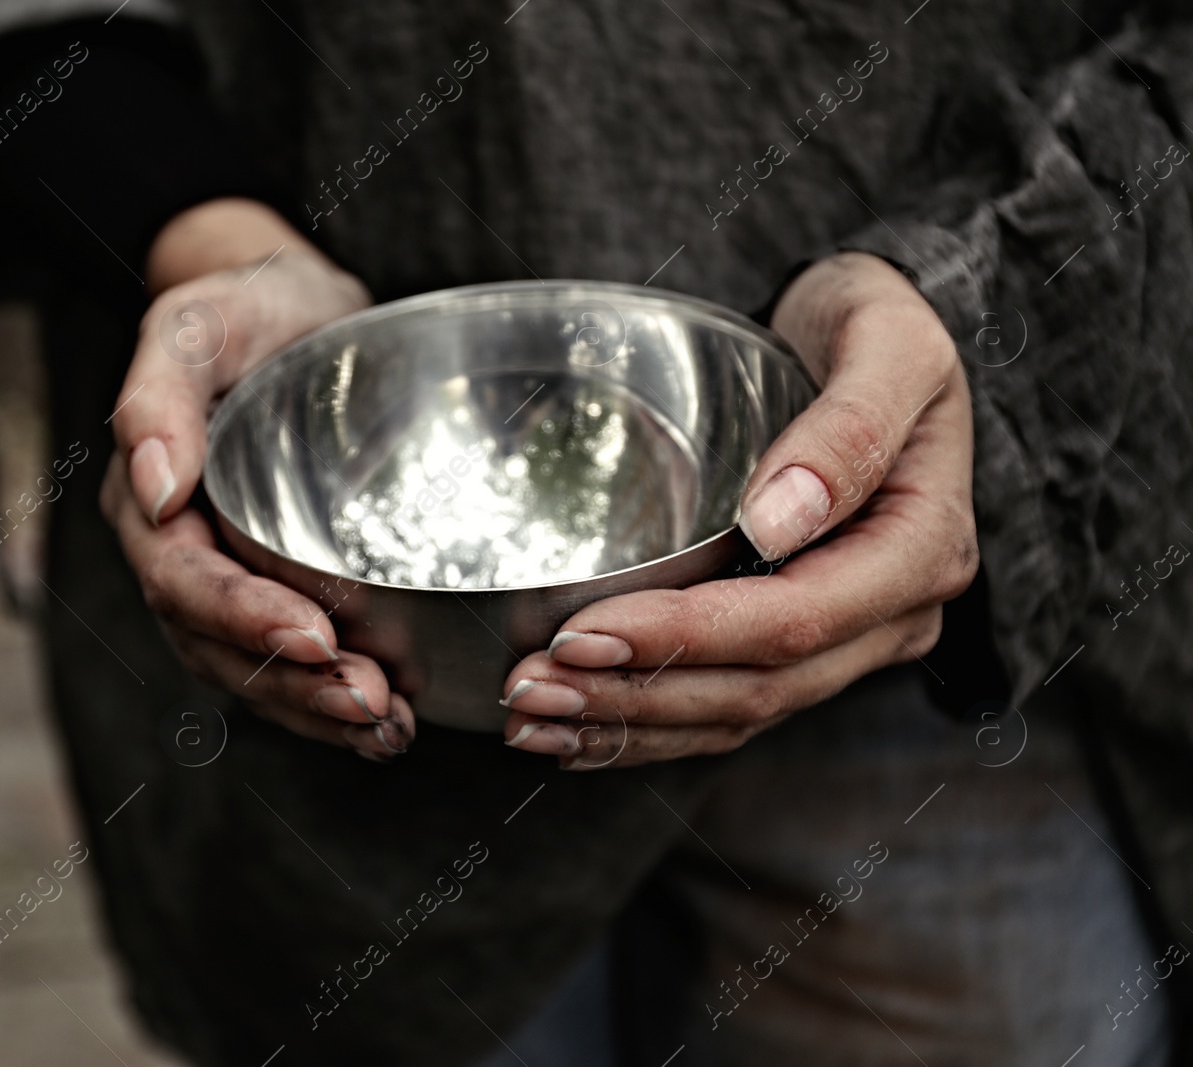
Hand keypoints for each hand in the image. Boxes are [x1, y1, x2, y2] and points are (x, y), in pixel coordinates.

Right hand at [100, 199, 415, 760]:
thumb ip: (159, 389)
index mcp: (148, 500)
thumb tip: (153, 487)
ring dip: (316, 709)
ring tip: (385, 729)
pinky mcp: (274, 589)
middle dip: (291, 684)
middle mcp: (178, 553)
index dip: (241, 618)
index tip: (315, 638)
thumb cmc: (249, 306)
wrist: (300, 311)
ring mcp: (224, 579)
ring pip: (252, 672)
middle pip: (217, 646)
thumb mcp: (200, 319)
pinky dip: (330, 703)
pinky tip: (387, 725)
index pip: (183, 580)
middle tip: (370, 702)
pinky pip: (288, 665)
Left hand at [497, 252, 977, 767]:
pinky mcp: (807, 644)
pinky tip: (575, 732)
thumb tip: (778, 519)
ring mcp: (853, 640)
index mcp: (921, 550)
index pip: (792, 620)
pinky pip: (730, 705)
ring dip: (630, 727)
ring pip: (737, 712)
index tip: (581, 632)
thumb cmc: (878, 326)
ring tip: (531, 719)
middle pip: (757, 686)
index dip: (683, 638)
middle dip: (636, 696)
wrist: (882, 343)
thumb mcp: (887, 340)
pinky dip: (650, 726)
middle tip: (531, 689)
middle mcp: (894, 616)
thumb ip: (848, 426)